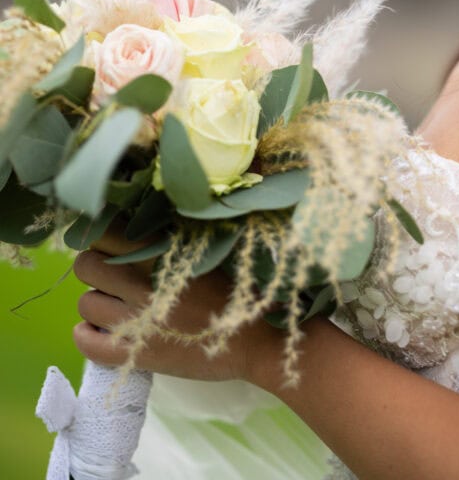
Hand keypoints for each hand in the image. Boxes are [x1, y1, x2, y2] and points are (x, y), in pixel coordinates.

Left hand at [72, 226, 277, 381]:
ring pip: (86, 303)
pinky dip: (87, 336)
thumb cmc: (234, 293)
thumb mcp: (205, 253)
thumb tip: (139, 223)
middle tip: (111, 276)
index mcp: (160, 253)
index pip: (105, 232)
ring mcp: (134, 321)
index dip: (102, 238)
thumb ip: (169, 240)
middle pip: (86, 265)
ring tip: (115, 307)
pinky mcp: (133, 355)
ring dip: (96, 303)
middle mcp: (141, 283)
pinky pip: (85, 342)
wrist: (254, 341)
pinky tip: (101, 331)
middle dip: (95, 268)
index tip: (110, 244)